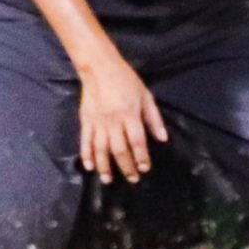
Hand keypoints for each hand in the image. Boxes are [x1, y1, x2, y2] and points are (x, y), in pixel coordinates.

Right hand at [75, 50, 166, 183]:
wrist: (99, 68)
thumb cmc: (127, 81)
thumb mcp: (146, 97)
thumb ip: (154, 119)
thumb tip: (163, 139)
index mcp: (129, 114)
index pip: (137, 141)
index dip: (141, 157)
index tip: (145, 168)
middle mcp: (113, 120)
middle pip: (119, 149)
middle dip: (126, 166)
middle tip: (132, 179)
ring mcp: (97, 121)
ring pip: (100, 148)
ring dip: (105, 166)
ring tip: (109, 180)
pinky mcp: (85, 120)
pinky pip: (85, 140)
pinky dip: (86, 154)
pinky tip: (89, 166)